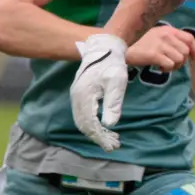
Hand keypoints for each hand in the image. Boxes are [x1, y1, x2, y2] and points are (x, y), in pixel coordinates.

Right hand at [70, 34, 129, 150]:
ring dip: (96, 132)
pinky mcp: (81, 95)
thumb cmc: (112, 64)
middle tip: (114, 146)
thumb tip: (109, 125)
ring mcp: (77, 96)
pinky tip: (105, 128)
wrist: (105, 48)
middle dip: (98, 137)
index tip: (112, 146)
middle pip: (84, 125)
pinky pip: (84, 114)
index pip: (90, 124)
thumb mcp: (117, 83)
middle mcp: (76, 97)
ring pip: (83, 121)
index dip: (100, 137)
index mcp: (84, 96)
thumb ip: (113, 103)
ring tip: (112, 140)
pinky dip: (93, 124)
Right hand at [127, 25, 194, 71]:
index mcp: (168, 30)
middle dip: (182, 61)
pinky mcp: (154, 54)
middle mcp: (166, 35)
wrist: (123, 47)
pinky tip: (160, 67)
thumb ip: (172, 39)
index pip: (189, 38)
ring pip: (180, 59)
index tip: (193, 58)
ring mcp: (160, 44)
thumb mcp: (158, 36)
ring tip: (165, 65)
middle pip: (185, 51)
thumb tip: (187, 51)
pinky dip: (167, 69)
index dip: (194, 49)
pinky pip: (170, 65)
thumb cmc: (141, 43)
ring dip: (174, 66)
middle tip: (173, 64)